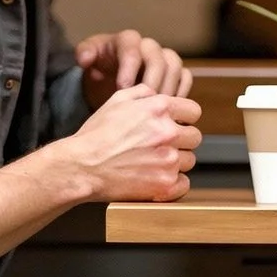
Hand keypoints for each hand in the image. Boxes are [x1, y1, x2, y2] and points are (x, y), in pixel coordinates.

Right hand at [56, 83, 202, 203]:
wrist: (81, 166)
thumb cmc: (96, 134)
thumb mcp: (117, 100)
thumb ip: (143, 92)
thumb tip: (159, 93)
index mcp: (159, 108)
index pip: (194, 111)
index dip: (184, 119)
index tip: (176, 125)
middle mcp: (168, 132)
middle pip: (195, 137)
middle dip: (181, 141)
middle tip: (162, 146)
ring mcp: (168, 159)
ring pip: (189, 160)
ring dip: (175, 162)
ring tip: (153, 163)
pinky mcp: (165, 184)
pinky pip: (184, 183)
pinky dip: (173, 183)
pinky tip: (157, 178)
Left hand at [77, 28, 192, 110]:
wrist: (110, 81)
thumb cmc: (99, 69)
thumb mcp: (88, 60)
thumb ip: (85, 54)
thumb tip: (85, 58)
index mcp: (127, 40)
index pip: (132, 47)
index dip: (129, 66)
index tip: (123, 88)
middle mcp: (148, 46)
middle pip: (158, 57)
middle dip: (152, 81)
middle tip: (145, 102)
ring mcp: (164, 59)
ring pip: (175, 65)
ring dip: (168, 87)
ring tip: (158, 108)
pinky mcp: (175, 73)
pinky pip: (185, 77)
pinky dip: (182, 92)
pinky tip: (171, 109)